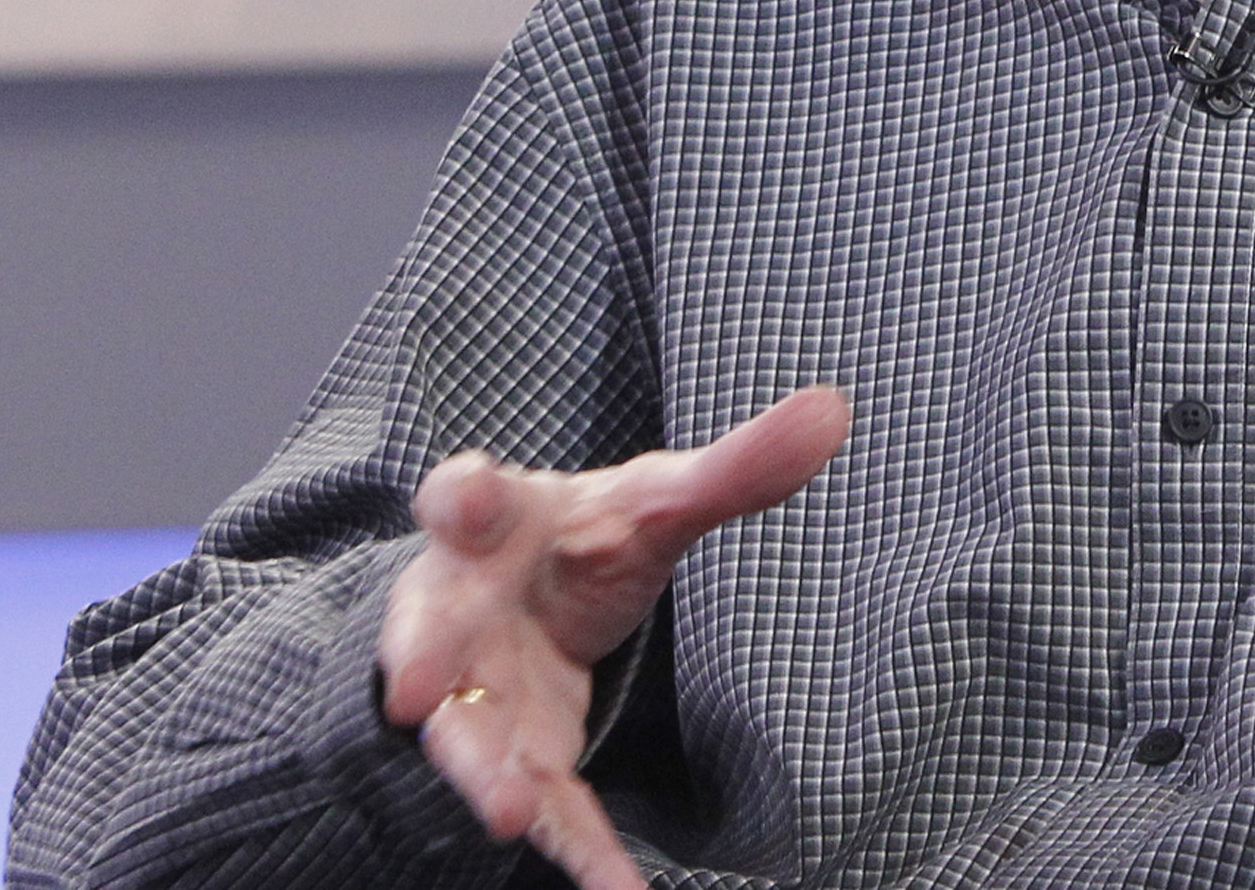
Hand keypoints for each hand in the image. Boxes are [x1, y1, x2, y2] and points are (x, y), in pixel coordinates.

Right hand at [378, 386, 850, 889]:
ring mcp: (479, 692)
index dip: (463, 494)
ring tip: (508, 815)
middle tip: (419, 692)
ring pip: (468, 736)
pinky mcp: (517, 755)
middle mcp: (464, 607)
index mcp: (497, 522)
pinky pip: (545, 805)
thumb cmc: (580, 537)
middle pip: (432, 632)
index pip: (466, 496)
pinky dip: (578, 851)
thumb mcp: (653, 500)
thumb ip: (734, 468)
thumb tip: (835, 408)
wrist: (527, 598)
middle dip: (426, 659)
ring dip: (484, 775)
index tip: (465, 495)